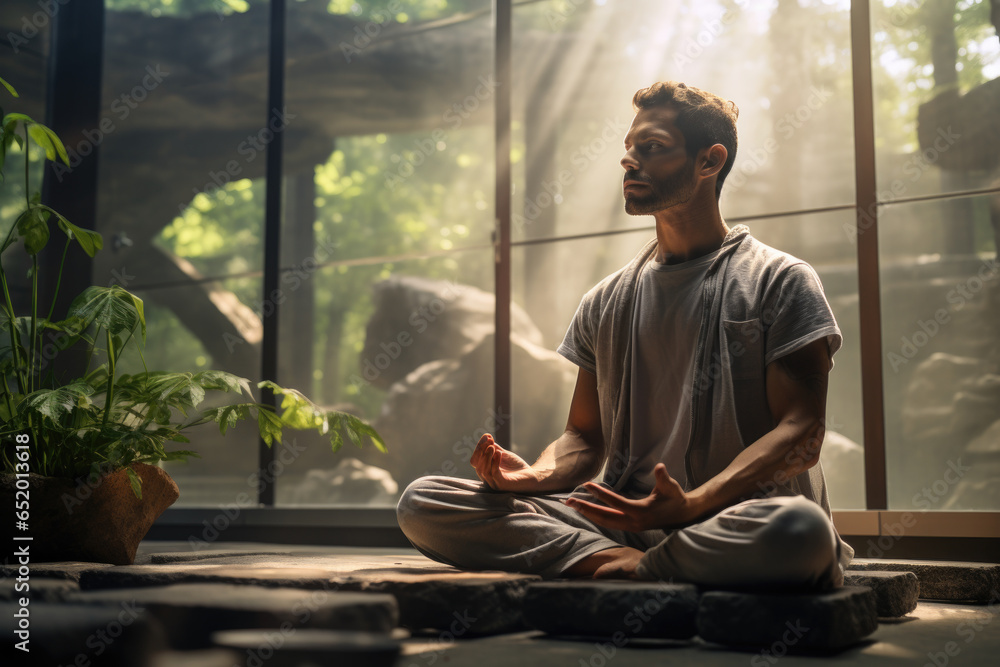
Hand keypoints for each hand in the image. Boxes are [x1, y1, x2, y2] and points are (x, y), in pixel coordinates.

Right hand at [469, 434, 540, 491]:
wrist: (532, 476)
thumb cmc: (517, 467)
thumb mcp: (504, 455)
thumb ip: (495, 448)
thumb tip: (487, 438)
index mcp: (485, 470)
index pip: (475, 460)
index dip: (479, 447)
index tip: (488, 436)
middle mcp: (487, 478)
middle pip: (476, 464)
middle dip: (481, 450)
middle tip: (490, 440)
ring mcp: (494, 482)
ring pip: (483, 470)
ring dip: (486, 456)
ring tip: (492, 447)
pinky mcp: (502, 485)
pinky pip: (494, 474)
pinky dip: (495, 463)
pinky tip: (499, 454)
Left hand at [564, 463, 697, 530]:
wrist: (683, 515)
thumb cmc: (675, 498)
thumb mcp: (671, 487)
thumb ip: (663, 478)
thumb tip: (659, 466)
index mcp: (641, 512)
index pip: (615, 502)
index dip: (600, 494)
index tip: (587, 485)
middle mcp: (633, 522)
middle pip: (605, 517)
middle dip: (586, 509)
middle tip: (569, 501)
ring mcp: (631, 527)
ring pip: (605, 522)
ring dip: (588, 514)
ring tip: (573, 505)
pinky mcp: (631, 527)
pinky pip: (609, 523)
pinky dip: (597, 517)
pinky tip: (587, 511)